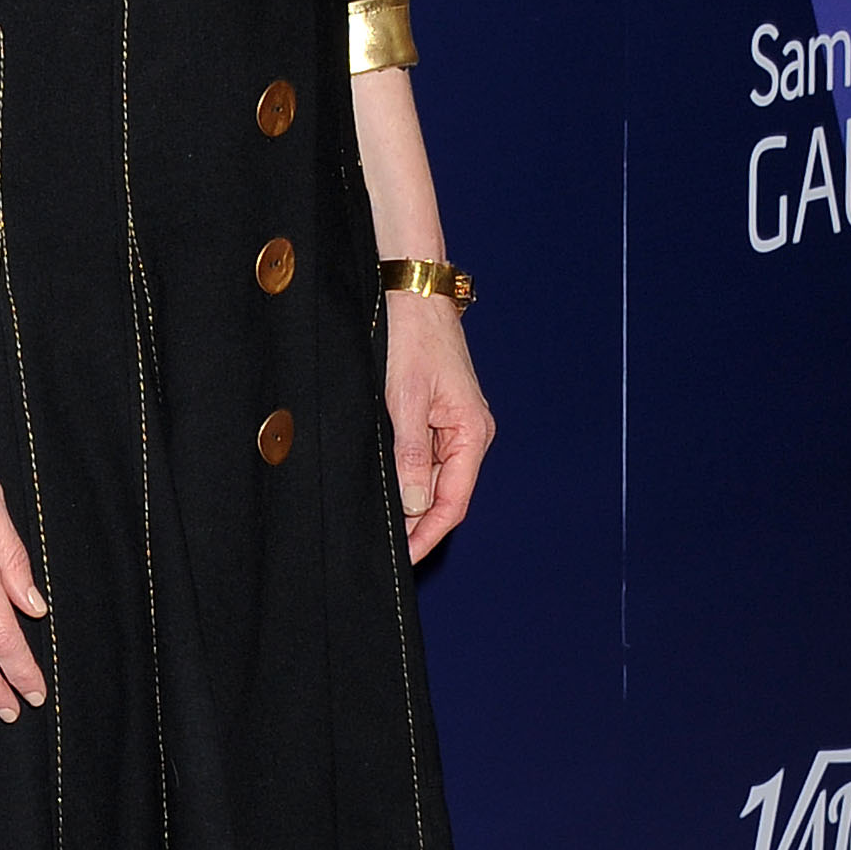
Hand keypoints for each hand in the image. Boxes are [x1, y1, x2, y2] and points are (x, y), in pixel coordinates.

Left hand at [386, 294, 493, 563]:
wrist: (411, 292)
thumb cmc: (412, 338)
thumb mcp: (405, 399)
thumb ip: (411, 455)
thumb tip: (415, 505)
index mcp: (471, 433)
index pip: (452, 503)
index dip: (427, 535)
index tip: (403, 558)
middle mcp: (469, 434)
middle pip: (443, 496)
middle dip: (416, 525)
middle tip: (383, 548)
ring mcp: (453, 425)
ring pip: (432, 479)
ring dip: (409, 503)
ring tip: (380, 526)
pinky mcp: (436, 415)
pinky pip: (424, 458)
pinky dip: (406, 476)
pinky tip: (385, 489)